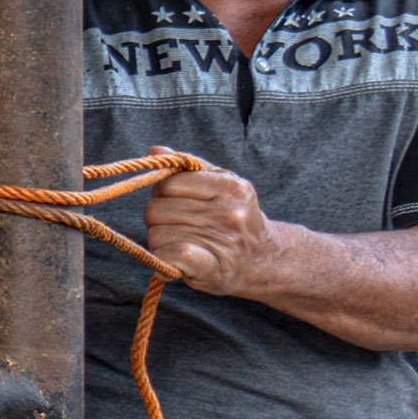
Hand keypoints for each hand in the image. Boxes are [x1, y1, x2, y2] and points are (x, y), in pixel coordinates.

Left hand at [140, 168, 278, 295]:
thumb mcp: (219, 185)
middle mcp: (229, 212)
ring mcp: (223, 240)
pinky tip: (173, 260)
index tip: (174, 202)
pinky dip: (164, 259)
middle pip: (156, 210)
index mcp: (230, 186)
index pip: (168, 183)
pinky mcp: (213, 268)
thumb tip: (154, 150)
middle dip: (158, 219)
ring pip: (157, 235)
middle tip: (177, 226)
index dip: (162, 193)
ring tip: (182, 243)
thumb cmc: (233, 218)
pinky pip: (172, 255)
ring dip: (160, 242)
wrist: (262, 259)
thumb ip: (187, 168)